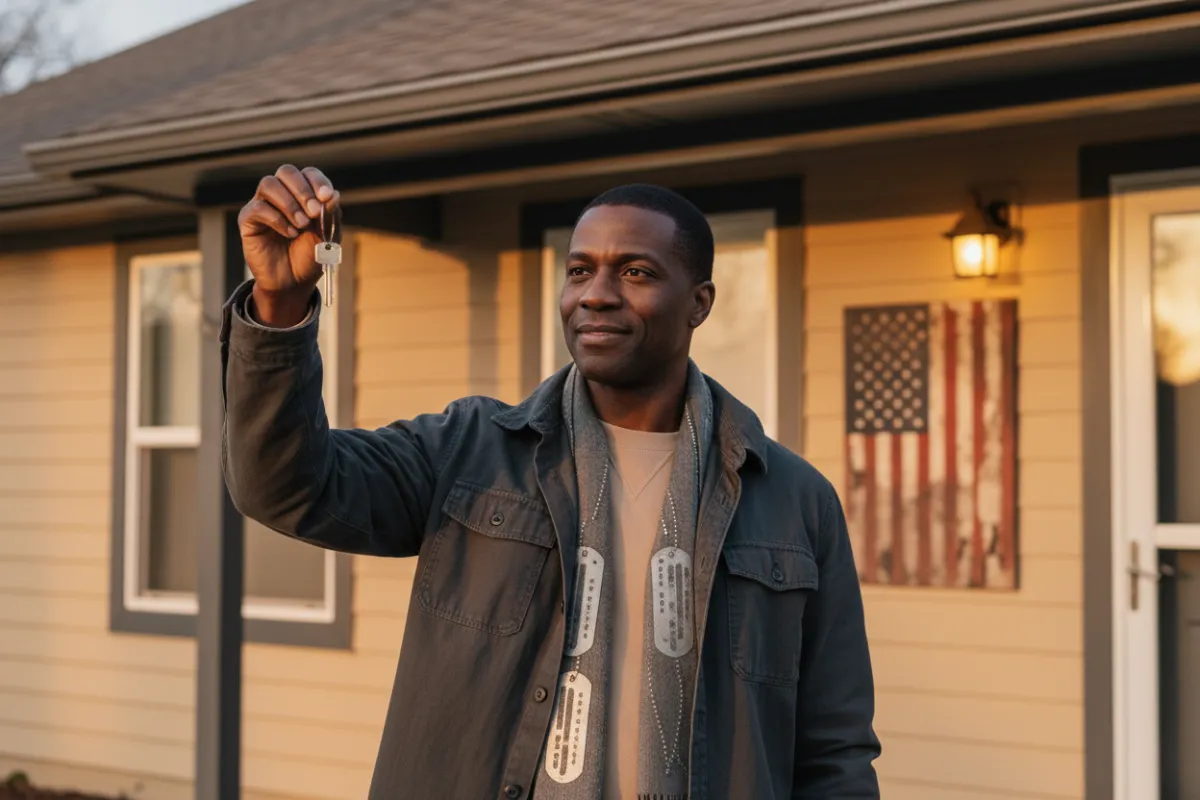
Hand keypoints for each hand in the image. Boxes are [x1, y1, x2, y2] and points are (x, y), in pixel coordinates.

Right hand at [238, 164, 340, 324]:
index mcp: (303, 194)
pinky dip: (277, 219)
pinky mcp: (248, 220)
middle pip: (286, 172)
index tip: (327, 197)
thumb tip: (333, 194)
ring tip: (302, 225)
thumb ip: (330, 215)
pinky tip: (290, 234)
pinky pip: (258, 208)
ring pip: (269, 184)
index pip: (308, 173)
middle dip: (303, 190)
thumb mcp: (326, 236)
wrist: (294, 282)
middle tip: (314, 212)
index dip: (317, 181)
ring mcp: (263, 205)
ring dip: (289, 203)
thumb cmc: (310, 256)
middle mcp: (282, 194)